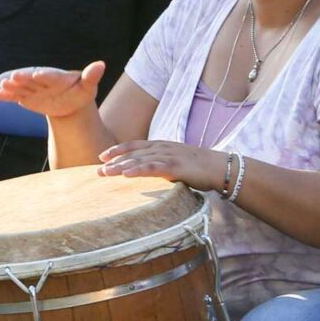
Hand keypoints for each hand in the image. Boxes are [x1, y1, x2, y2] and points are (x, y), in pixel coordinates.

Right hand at [0, 61, 105, 119]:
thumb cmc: (79, 93)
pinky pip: (15, 96)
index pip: (51, 76)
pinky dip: (6, 96)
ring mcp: (32, 88)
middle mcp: (42, 80)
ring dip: (12, 86)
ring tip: (3, 85)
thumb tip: (101, 64)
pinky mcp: (25, 96)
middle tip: (14, 77)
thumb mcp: (87, 88)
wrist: (67, 103)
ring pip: (21, 87)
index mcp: (57, 77)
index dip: (44, 76)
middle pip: (32, 80)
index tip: (37, 75)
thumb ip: (91, 77)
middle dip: (23, 79)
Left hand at [96, 139, 227, 190]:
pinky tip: (126, 175)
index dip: (118, 150)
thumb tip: (146, 173)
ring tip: (106, 173)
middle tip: (97, 171)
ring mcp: (169, 156)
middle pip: (133, 154)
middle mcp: (162, 148)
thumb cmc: (198, 167)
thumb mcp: (175, 162)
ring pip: (139, 160)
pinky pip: (153, 168)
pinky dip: (138, 170)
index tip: (102, 156)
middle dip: (114, 162)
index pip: (134, 145)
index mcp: (161, 145)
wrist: (222, 167)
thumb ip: (160, 165)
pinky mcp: (176, 167)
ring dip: (121, 167)